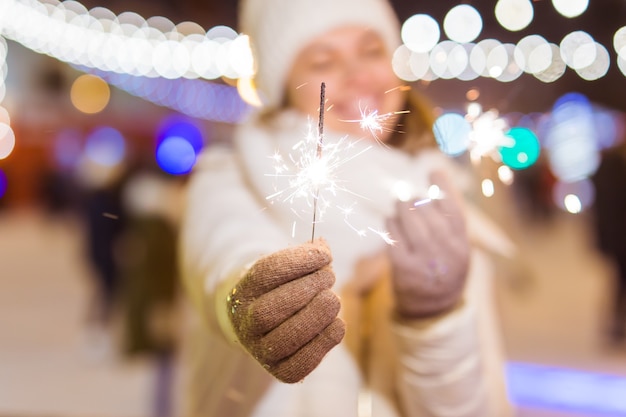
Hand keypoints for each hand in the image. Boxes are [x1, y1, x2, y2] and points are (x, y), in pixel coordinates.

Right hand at [227, 239, 344, 382]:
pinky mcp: (281, 372)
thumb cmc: (283, 288)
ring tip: (333, 299)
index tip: (324, 255)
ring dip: (317, 315)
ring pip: (284, 338)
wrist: (268, 325)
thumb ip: (307, 254)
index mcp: (242, 292)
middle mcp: (245, 324)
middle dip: (307, 289)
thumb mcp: (289, 267)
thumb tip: (323, 246)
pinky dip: (324, 342)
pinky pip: (301, 364)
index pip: (265, 274)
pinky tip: (337, 324)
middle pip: (269, 310)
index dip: (298, 262)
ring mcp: (260, 351)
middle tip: (330, 276)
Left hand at [386, 170, 469, 318]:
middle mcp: (446, 252)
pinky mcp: (404, 269)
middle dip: (416, 200)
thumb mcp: (457, 248)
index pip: (455, 210)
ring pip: (411, 222)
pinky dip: (390, 225)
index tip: (434, 171)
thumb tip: (437, 183)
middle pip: (429, 213)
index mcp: (462, 245)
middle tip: (408, 197)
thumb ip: (450, 221)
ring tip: (399, 205)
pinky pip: (394, 238)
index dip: (444, 187)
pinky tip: (391, 220)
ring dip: (402, 208)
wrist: (433, 307)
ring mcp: (425, 261)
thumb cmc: (445, 268)